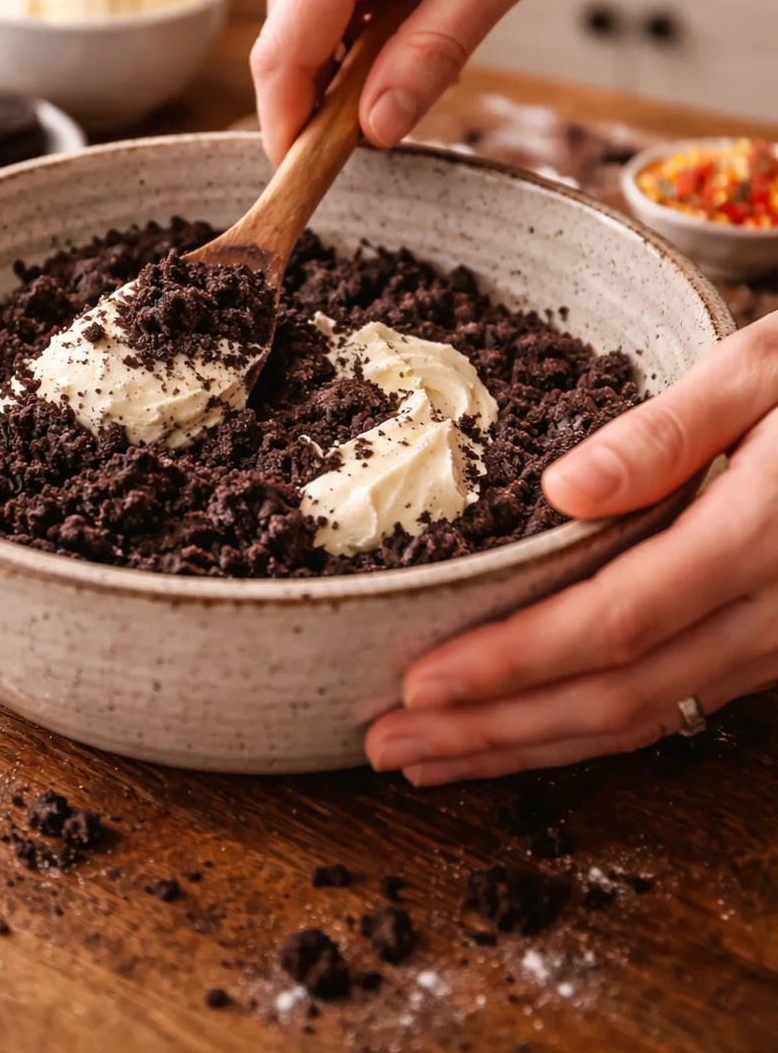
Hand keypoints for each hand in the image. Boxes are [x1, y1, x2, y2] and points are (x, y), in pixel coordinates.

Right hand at [250, 0, 625, 164]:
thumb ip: (434, 49)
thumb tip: (374, 129)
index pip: (285, 52)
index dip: (286, 126)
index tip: (302, 178)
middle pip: (286, 36)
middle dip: (330, 86)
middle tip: (408, 95)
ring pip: (295, 6)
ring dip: (345, 39)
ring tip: (430, 5)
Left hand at [365, 314, 777, 784]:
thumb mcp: (763, 370)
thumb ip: (669, 432)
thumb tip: (565, 489)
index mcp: (757, 537)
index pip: (612, 623)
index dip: (512, 662)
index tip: (420, 681)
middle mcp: (770, 613)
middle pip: (615, 694)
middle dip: (494, 729)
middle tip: (389, 744)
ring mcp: (776, 644)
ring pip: (642, 718)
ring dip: (528, 746)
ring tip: (431, 757)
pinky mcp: (770, 650)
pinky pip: (672, 706)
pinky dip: (585, 730)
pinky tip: (524, 734)